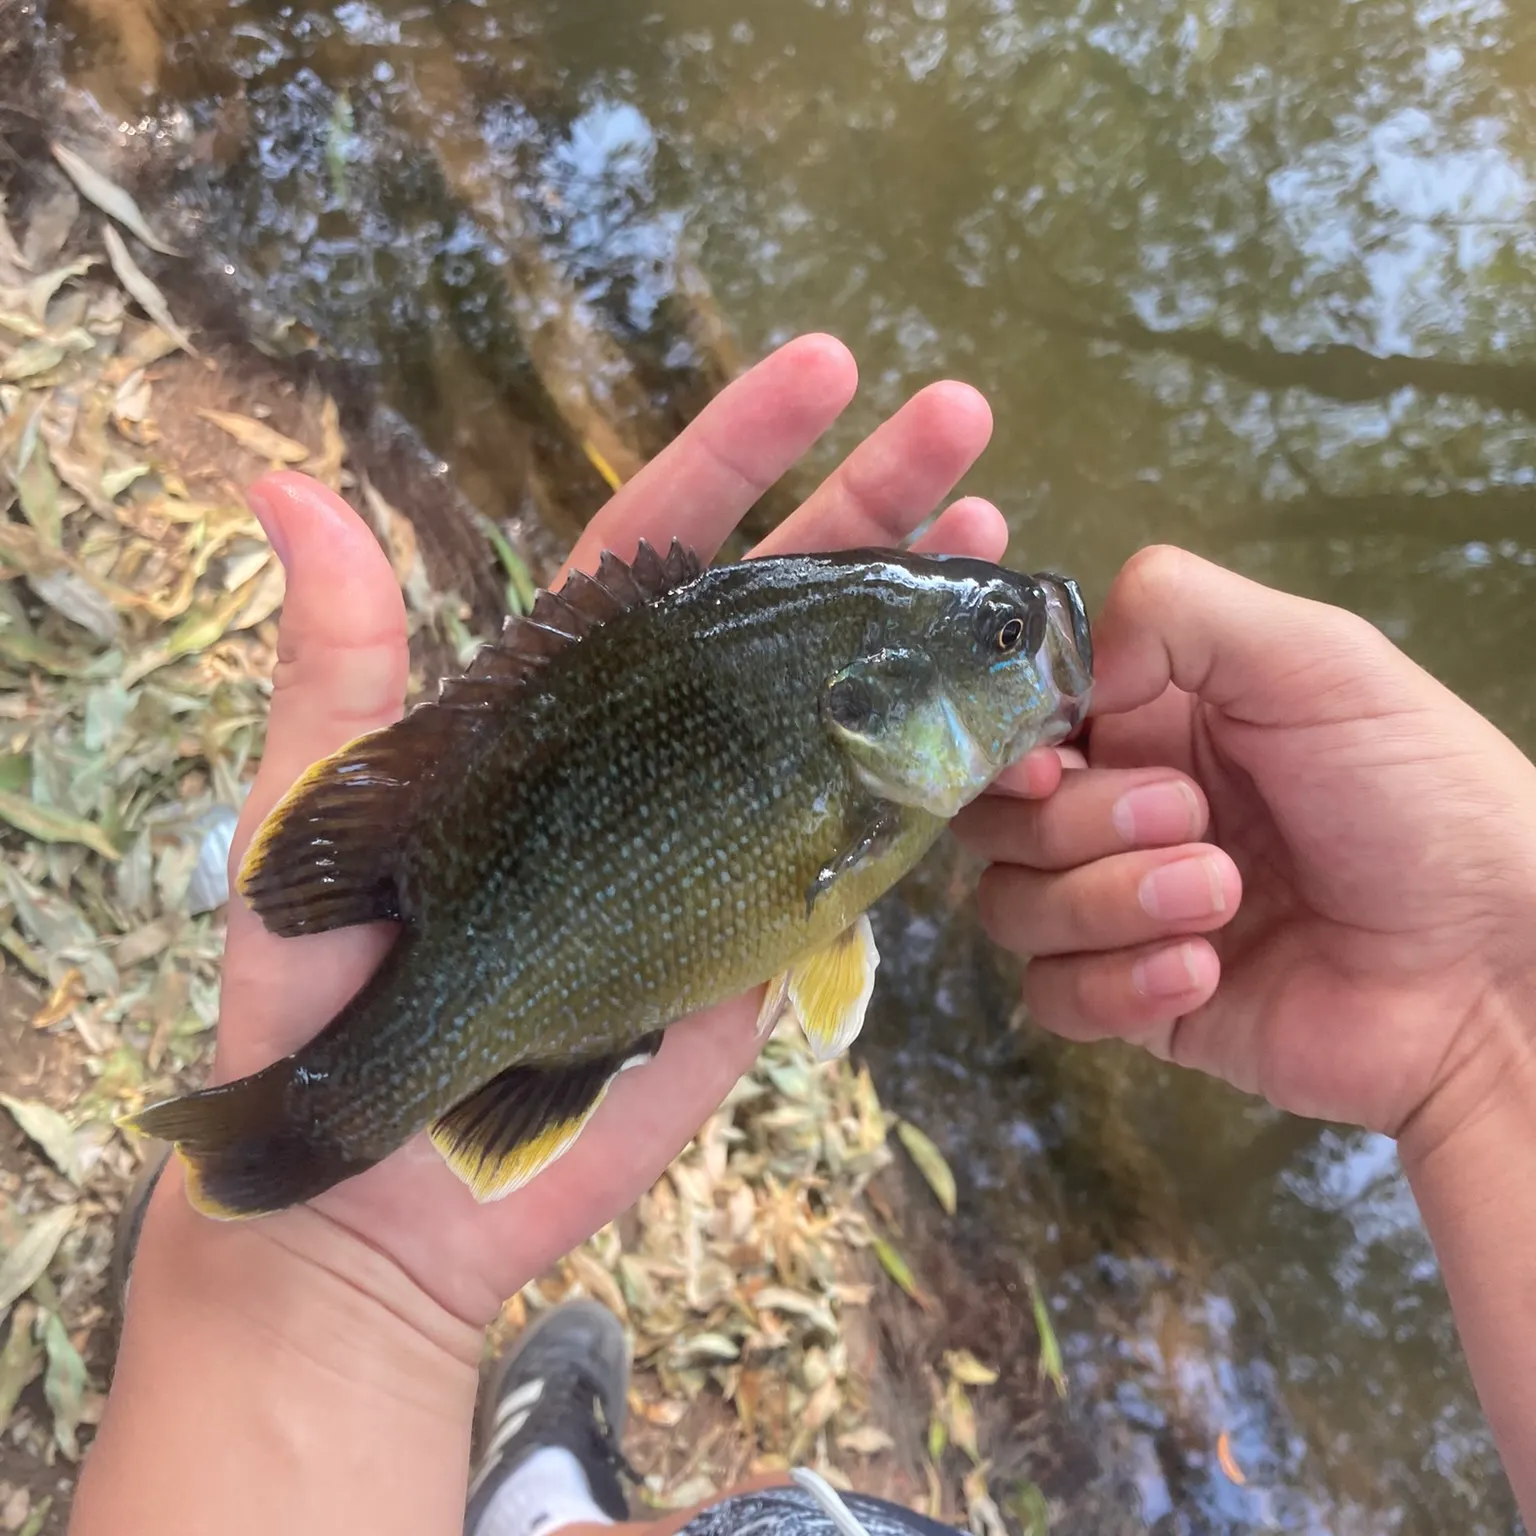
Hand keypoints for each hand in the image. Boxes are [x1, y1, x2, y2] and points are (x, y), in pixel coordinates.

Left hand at [197, 334, 1006, 1326]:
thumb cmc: (326, 990)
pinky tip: (1007, 711)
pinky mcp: (768, 926)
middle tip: (963, 425)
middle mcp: (659, 744)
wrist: (391, 1181)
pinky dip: (940, 769)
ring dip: (921, 619)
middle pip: (783, 602)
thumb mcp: (316, 814)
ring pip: (842, 701)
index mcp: (561, 697)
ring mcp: (726, 830)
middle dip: (872, 506)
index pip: (666, 543)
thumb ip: (338, 660)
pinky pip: (867, 835)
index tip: (825, 372)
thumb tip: (282, 487)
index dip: (741, 452)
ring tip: (998, 537)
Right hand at [955, 546, 1535, 1147]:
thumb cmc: (1421, 796)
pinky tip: (1207, 973)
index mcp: (1149, 717)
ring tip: (1224, 900)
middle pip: (995, 817)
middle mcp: (1118, 809)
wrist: (1492, 969)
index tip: (1052, 759)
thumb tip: (1065, 677)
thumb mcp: (1316, 658)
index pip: (1015, 719)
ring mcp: (1119, 910)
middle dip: (1080, 824)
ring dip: (1109, 902)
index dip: (1006, 741)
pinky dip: (1117, 985)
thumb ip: (1174, 611)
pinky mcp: (1131, 1004)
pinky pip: (1050, 996)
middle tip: (1194, 821)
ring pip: (1010, 906)